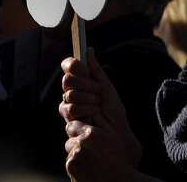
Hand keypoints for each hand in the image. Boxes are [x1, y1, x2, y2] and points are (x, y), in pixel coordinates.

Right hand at [58, 50, 141, 165]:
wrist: (118, 136)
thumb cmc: (114, 114)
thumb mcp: (107, 90)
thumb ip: (96, 72)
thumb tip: (89, 50)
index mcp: (81, 84)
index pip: (69, 67)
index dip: (73, 65)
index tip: (82, 67)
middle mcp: (72, 94)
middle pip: (67, 80)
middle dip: (85, 86)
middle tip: (98, 94)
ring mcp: (69, 108)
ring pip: (69, 95)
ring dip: (88, 100)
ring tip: (98, 108)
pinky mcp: (68, 122)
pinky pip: (70, 109)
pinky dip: (85, 111)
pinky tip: (93, 118)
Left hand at [64, 122, 136, 181]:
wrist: (117, 181)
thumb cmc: (118, 159)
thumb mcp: (112, 137)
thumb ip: (100, 122)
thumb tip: (91, 110)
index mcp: (91, 134)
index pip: (72, 126)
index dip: (77, 131)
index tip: (84, 137)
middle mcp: (81, 144)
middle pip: (70, 140)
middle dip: (76, 144)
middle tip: (90, 153)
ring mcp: (75, 156)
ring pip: (70, 152)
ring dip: (77, 156)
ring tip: (92, 163)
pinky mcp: (71, 167)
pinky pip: (70, 163)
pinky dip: (76, 166)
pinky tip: (88, 170)